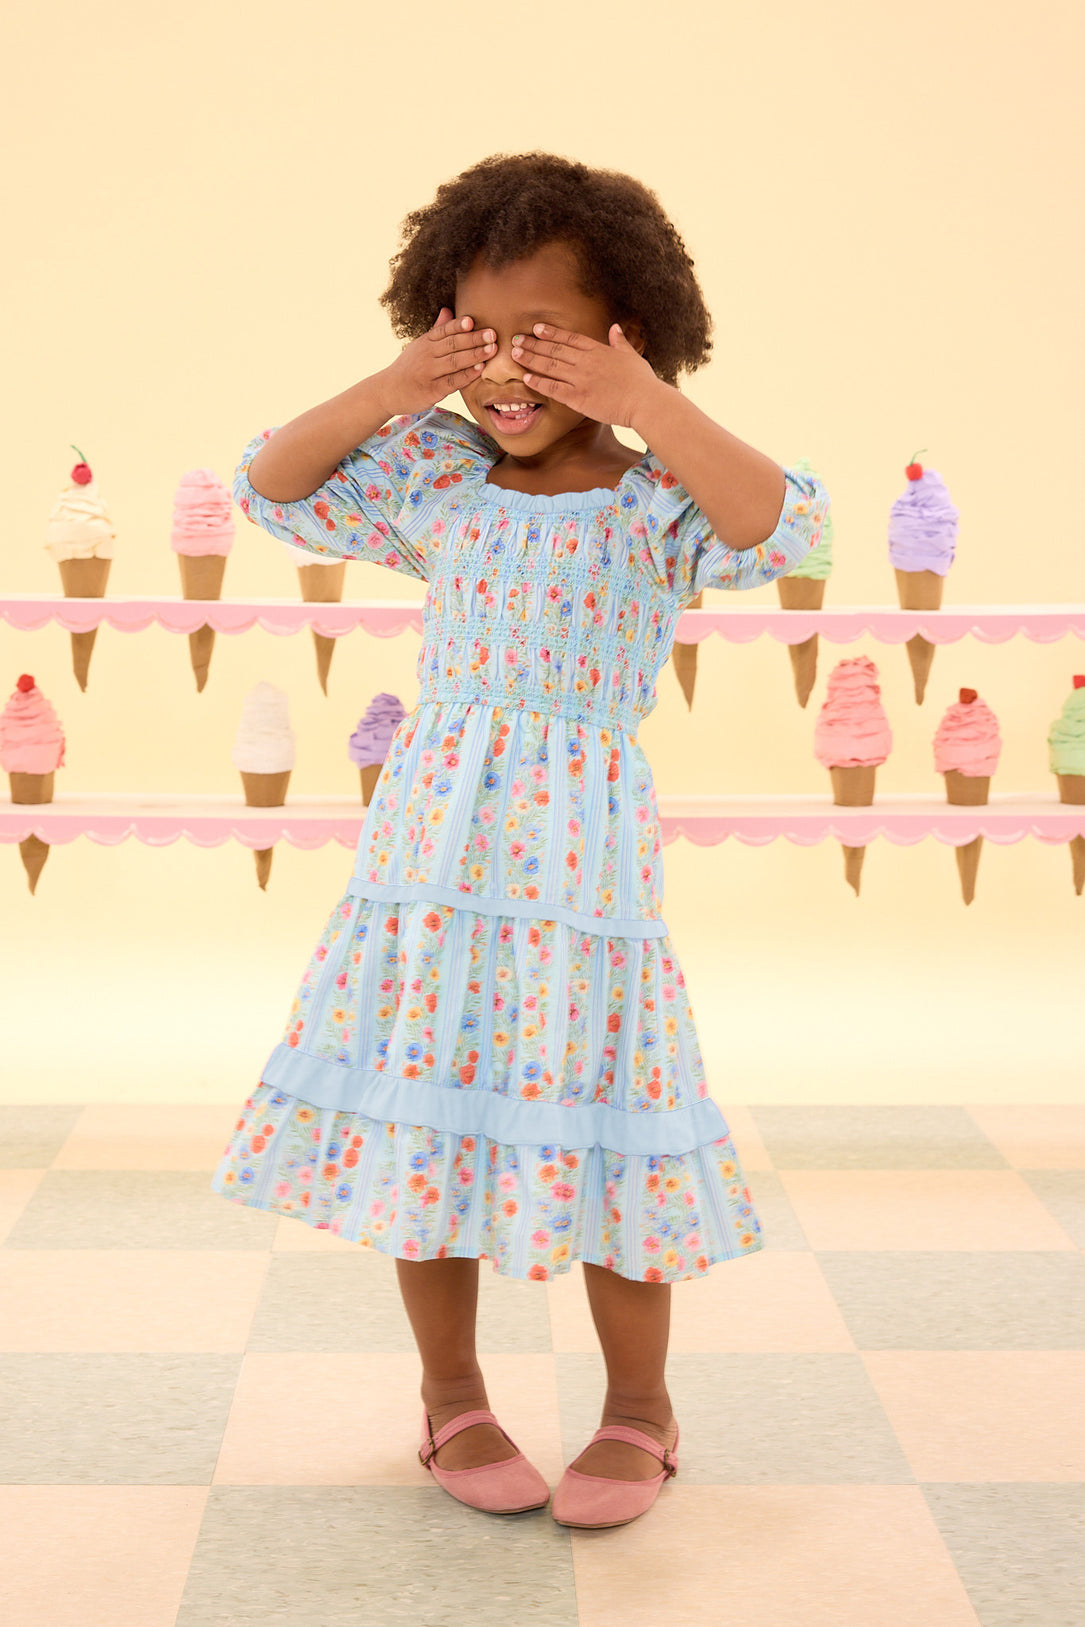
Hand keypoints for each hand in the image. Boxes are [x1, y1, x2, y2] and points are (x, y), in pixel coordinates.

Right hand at [377, 307, 494, 415]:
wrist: (388, 390)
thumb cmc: (408, 367)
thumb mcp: (419, 346)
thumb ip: (437, 330)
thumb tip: (448, 310)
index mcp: (426, 341)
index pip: (444, 331)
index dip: (458, 325)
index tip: (472, 321)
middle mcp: (427, 355)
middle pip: (453, 344)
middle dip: (474, 338)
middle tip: (493, 334)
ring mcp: (429, 373)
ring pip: (455, 361)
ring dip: (474, 355)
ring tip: (492, 349)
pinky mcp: (432, 390)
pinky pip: (452, 381)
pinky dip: (466, 375)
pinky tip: (479, 370)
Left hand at [511, 322, 661, 430]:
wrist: (645, 402)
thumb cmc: (642, 381)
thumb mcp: (632, 356)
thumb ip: (620, 341)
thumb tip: (616, 328)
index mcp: (598, 350)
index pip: (570, 338)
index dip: (551, 333)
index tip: (536, 328)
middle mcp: (586, 361)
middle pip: (554, 349)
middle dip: (533, 343)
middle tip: (516, 339)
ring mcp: (581, 379)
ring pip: (550, 365)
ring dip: (530, 359)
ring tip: (515, 353)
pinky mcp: (578, 398)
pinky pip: (553, 388)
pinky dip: (538, 382)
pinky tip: (525, 377)